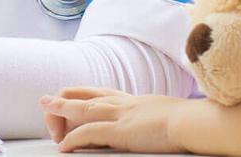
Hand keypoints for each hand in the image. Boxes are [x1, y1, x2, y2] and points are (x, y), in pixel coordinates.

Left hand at [40, 86, 196, 152]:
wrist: (194, 122)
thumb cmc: (189, 121)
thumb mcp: (168, 115)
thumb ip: (157, 118)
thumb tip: (161, 124)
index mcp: (135, 100)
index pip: (102, 93)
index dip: (84, 96)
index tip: (72, 99)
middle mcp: (124, 103)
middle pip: (87, 96)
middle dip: (65, 99)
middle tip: (48, 101)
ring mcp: (121, 115)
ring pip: (82, 109)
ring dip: (60, 112)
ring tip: (46, 113)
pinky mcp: (120, 131)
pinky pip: (88, 133)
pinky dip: (72, 138)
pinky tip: (64, 146)